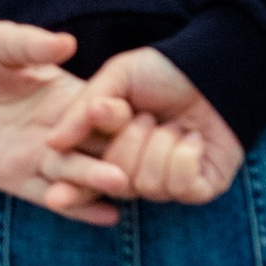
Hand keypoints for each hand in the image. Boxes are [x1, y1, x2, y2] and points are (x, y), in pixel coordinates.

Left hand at [0, 21, 134, 226]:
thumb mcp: (0, 44)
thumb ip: (31, 45)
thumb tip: (66, 42)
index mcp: (65, 96)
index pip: (100, 110)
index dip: (120, 115)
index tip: (145, 120)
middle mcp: (60, 130)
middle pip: (97, 145)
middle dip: (117, 153)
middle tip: (138, 159)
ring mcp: (39, 156)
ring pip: (76, 174)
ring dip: (99, 182)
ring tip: (121, 187)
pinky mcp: (15, 178)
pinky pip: (49, 196)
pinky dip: (78, 209)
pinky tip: (106, 217)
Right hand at [54, 48, 244, 204]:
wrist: (213, 69)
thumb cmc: (163, 71)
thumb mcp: (116, 77)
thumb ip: (82, 109)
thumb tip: (52, 143)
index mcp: (109, 147)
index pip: (83, 178)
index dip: (71, 190)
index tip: (56, 196)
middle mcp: (135, 170)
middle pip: (113, 182)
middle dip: (127, 144)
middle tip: (143, 117)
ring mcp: (166, 183)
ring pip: (145, 185)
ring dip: (159, 146)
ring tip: (171, 125)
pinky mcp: (198, 188)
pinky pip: (179, 187)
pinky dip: (185, 158)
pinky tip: (193, 140)